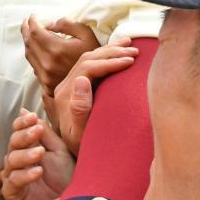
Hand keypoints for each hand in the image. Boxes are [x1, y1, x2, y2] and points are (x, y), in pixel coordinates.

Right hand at [1, 110, 73, 199]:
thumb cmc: (66, 178)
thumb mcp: (58, 151)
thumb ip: (44, 133)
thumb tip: (25, 110)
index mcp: (27, 149)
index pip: (17, 132)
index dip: (22, 123)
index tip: (32, 116)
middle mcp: (17, 162)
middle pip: (12, 144)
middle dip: (24, 135)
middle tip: (37, 130)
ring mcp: (14, 178)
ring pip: (11, 160)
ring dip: (26, 154)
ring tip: (40, 152)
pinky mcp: (13, 194)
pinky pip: (13, 181)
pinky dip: (25, 175)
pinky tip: (38, 171)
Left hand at [21, 15, 99, 97]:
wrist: (99, 84)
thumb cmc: (95, 55)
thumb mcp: (85, 34)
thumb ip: (67, 25)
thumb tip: (49, 25)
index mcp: (56, 49)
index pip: (35, 32)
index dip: (31, 22)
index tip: (32, 16)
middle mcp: (47, 63)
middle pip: (29, 43)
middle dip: (26, 30)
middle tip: (26, 23)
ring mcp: (45, 75)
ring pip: (29, 55)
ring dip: (27, 42)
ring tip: (28, 34)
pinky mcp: (46, 83)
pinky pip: (34, 66)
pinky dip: (32, 55)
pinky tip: (36, 50)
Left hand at [52, 41, 137, 155]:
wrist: (75, 156)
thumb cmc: (82, 148)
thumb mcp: (80, 134)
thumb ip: (79, 109)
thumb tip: (81, 80)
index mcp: (65, 94)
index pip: (87, 68)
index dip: (109, 62)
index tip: (130, 60)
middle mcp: (64, 86)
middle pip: (87, 59)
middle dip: (111, 52)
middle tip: (134, 51)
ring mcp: (70, 85)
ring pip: (89, 58)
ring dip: (109, 50)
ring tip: (129, 44)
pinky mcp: (76, 86)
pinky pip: (90, 64)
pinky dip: (105, 54)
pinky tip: (118, 50)